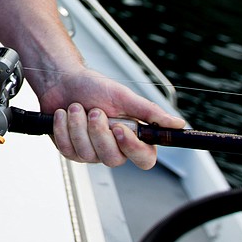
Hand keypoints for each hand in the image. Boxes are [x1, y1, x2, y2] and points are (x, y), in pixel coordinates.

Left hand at [39, 66, 183, 169]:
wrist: (63, 81)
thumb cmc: (94, 87)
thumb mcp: (123, 96)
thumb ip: (149, 112)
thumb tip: (178, 123)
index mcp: (132, 136)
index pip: (145, 159)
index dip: (133, 148)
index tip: (119, 128)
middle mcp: (114, 148)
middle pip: (113, 159)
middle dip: (99, 132)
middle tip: (94, 110)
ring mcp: (92, 153)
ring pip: (88, 154)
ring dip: (78, 125)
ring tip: (76, 107)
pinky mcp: (71, 151)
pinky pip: (68, 150)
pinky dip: (63, 128)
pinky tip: (64, 114)